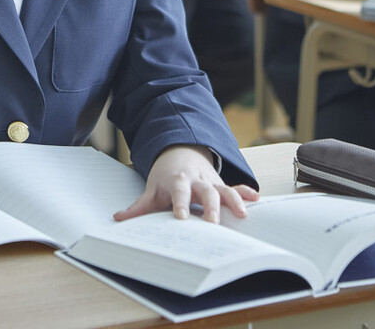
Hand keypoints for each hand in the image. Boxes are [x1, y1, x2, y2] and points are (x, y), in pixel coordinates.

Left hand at [113, 145, 257, 223]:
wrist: (179, 152)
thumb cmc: (165, 176)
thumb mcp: (151, 189)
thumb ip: (138, 207)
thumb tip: (118, 220)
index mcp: (177, 181)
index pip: (179, 193)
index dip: (180, 204)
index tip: (181, 218)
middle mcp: (196, 180)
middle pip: (205, 192)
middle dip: (210, 206)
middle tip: (213, 222)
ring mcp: (210, 181)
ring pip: (224, 189)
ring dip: (234, 200)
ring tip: (242, 215)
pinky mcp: (221, 184)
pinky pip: (235, 188)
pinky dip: (246, 192)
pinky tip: (257, 199)